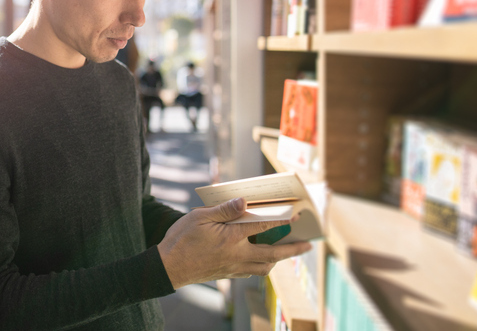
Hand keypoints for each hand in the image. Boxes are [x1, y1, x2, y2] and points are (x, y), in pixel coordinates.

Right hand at [157, 198, 311, 288]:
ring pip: (264, 267)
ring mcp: (233, 267)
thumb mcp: (200, 217)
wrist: (169, 268)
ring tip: (287, 252)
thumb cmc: (181, 239)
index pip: (262, 227)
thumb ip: (224, 210)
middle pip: (272, 254)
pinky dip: (263, 265)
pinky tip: (261, 259)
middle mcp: (237, 255)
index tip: (295, 216)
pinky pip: (252, 271)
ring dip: (279, 260)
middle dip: (292, 250)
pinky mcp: (227, 274)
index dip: (280, 220)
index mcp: (231, 239)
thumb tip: (245, 201)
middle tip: (307, 246)